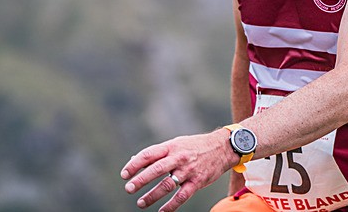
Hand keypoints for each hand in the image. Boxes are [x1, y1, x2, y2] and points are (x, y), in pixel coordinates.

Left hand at [121, 129, 236, 210]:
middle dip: (140, 180)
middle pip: (156, 169)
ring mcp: (188, 170)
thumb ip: (158, 153)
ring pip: (167, 185)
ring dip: (152, 195)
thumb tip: (135, 162)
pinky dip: (171, 206)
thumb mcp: (177, 144)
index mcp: (172, 146)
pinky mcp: (197, 182)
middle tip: (128, 188)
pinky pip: (182, 196)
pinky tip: (162, 211)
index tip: (124, 174)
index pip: (149, 154)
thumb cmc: (195, 146)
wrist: (223, 147)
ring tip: (141, 203)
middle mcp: (179, 158)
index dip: (135, 164)